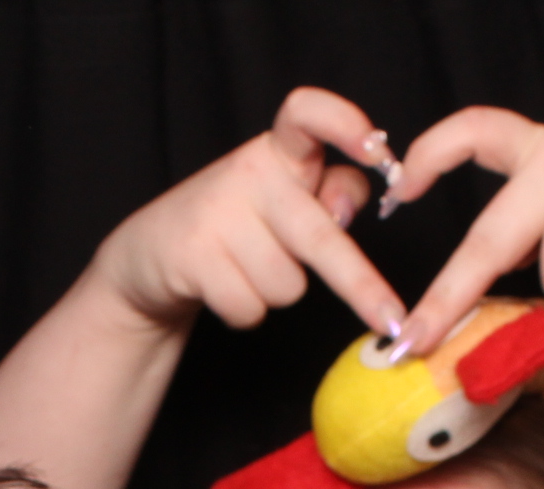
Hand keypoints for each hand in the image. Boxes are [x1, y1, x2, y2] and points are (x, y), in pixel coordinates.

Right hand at [85, 86, 408, 336]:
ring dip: (274, 292)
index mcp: (277, 151)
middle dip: (361, 286)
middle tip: (391, 320)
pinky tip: (222, 285)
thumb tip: (346, 211)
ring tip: (245, 269)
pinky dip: (244, 312)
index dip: (344, 124)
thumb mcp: (287, 199)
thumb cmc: (238, 224)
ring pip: (286, 285)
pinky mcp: (192, 254)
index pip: (306, 113)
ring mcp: (216, 212)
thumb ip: (332, 194)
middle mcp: (247, 171)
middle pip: (318, 235)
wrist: (151, 255)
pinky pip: (250, 308)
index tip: (379, 153)